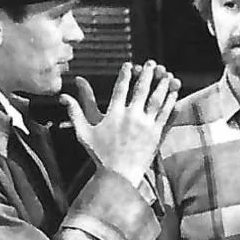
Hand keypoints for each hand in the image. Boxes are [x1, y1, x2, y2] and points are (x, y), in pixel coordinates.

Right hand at [64, 62, 180, 188]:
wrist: (118, 175)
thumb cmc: (100, 155)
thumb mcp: (83, 132)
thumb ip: (75, 111)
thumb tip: (63, 95)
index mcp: (114, 114)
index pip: (120, 88)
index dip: (126, 75)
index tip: (129, 65)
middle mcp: (131, 117)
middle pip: (141, 90)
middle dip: (147, 74)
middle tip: (151, 63)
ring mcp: (145, 126)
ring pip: (156, 100)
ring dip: (163, 85)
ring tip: (167, 74)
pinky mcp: (156, 135)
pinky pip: (165, 115)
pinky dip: (171, 103)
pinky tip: (175, 94)